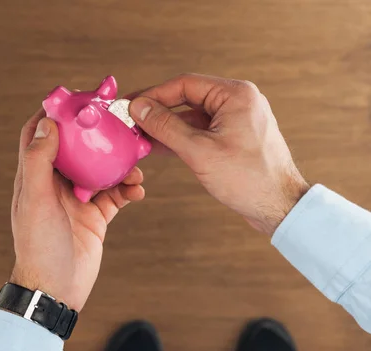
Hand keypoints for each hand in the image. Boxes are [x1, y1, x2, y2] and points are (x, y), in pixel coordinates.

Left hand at [10, 109, 144, 310]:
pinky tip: (139, 190)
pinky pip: (115, 195)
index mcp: (34, 177)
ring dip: (119, 164)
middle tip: (117, 121)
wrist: (57, 289)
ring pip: (101, 170)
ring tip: (136, 164)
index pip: (38, 135)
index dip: (53, 114)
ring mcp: (77, 199)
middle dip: (96, 134)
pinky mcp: (95, 216)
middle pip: (77, 148)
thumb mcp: (36, 201)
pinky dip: (128, 190)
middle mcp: (55, 184)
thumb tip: (47, 123)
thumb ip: (39, 162)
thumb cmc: (39, 245)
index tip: (75, 99)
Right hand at [129, 74, 309, 234]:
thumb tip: (139, 108)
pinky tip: (157, 146)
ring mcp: (236, 119)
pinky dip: (179, 138)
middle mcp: (238, 101)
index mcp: (236, 95)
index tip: (130, 106)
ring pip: (192, 116)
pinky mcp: (233, 137)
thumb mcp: (199, 151)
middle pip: (187, 98)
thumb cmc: (248, 179)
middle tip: (130, 120)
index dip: (153, 95)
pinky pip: (200, 131)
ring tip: (138, 136)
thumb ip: (166, 126)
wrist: (279, 207)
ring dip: (166, 126)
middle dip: (157, 111)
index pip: (185, 84)